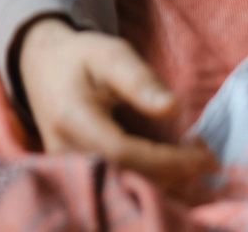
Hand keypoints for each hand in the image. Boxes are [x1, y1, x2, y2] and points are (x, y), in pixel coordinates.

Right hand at [18, 17, 216, 191]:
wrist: (42, 69)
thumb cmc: (80, 58)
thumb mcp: (109, 53)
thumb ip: (139, 78)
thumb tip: (172, 107)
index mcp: (71, 117)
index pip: (125, 153)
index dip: (170, 160)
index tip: (206, 153)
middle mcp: (64, 152)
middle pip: (126, 180)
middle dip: (174, 176)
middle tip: (205, 158)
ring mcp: (67, 171)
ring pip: (123, 193)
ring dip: (164, 185)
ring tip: (192, 163)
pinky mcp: (75, 181)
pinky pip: (115, 192)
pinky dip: (148, 185)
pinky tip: (169, 172)